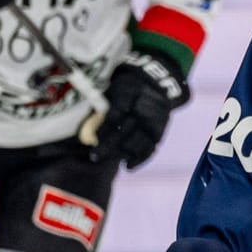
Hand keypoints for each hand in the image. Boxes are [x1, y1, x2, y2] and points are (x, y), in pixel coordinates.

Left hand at [90, 52, 187, 168]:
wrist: (154, 85)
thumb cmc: (127, 89)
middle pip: (126, 130)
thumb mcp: (115, 89)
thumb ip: (104, 107)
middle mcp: (147, 107)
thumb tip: (92, 128)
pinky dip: (139, 159)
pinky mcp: (159, 132)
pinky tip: (127, 166)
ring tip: (105, 157)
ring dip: (120, 152)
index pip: (118, 112)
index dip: (105, 126)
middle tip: (94, 156)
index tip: (91, 137)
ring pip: (137, 142)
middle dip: (108, 145)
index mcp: (132, 91)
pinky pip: (150, 149)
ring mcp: (155, 121)